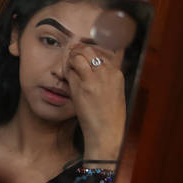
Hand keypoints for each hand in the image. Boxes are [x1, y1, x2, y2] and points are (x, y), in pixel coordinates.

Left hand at [66, 43, 125, 160]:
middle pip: (90, 50)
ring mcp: (96, 78)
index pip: (101, 52)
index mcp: (117, 74)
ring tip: (67, 65)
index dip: (88, 52)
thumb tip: (94, 68)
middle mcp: (108, 73)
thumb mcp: (114, 93)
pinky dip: (66, 68)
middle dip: (78, 51)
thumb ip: (106, 79)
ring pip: (80, 55)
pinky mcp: (84, 86)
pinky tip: (65, 74)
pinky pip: (71, 68)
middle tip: (70, 58)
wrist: (107, 132)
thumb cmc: (109, 116)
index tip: (81, 56)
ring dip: (71, 58)